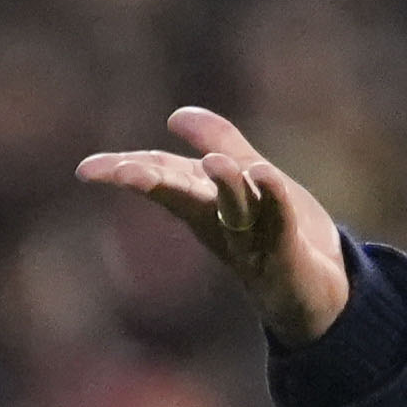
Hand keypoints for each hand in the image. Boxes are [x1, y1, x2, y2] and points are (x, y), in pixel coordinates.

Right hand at [76, 107, 350, 346]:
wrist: (321, 290)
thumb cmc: (274, 232)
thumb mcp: (247, 179)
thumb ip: (219, 144)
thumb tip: (176, 116)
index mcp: (204, 200)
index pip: (162, 176)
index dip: (126, 169)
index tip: (85, 170)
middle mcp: (221, 220)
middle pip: (184, 195)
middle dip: (156, 182)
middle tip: (123, 173)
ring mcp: (254, 239)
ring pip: (235, 206)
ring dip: (225, 184)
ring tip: (214, 162)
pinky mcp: (287, 252)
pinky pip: (280, 221)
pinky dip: (273, 198)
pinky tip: (265, 175)